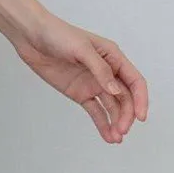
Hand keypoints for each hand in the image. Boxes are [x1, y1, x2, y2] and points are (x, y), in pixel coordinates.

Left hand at [11, 13, 148, 143]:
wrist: (32, 37)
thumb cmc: (58, 34)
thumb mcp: (81, 49)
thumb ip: (100, 70)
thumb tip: (115, 90)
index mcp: (113, 57)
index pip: (135, 81)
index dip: (141, 99)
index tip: (140, 117)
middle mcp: (107, 72)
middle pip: (125, 97)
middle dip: (127, 115)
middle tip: (122, 130)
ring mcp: (93, 83)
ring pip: (112, 107)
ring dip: (116, 122)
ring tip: (116, 137)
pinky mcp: (80, 93)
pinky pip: (95, 110)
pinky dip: (102, 123)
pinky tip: (108, 136)